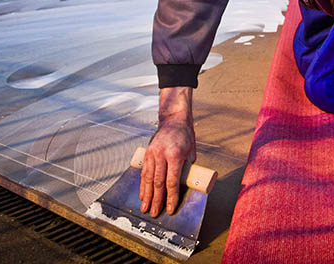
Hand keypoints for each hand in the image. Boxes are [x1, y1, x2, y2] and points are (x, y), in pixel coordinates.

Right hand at [139, 87, 195, 216]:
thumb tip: (184, 186)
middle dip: (157, 200)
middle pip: (158, 182)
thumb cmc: (186, 136)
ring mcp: (152, 154)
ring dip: (147, 196)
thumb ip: (187, 169)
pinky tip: (142, 195)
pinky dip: (142, 185)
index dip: (171, 197)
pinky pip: (144, 172)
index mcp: (175, 155)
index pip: (172, 181)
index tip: (170, 209)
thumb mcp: (191, 152)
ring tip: (145, 209)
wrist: (174, 120)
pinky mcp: (147, 153)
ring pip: (148, 179)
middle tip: (155, 214)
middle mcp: (161, 155)